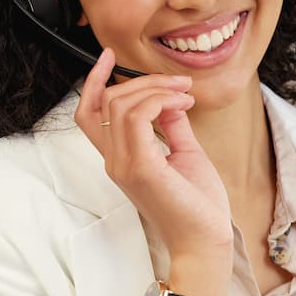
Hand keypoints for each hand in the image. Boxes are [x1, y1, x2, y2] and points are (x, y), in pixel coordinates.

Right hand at [74, 48, 230, 263]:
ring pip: (121, 104)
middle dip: (144, 81)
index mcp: (120, 158)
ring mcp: (124, 165)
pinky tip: (182, 105)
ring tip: (186, 95)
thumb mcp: (185, 154)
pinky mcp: (141, 168)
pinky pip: (137, 117)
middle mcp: (115, 161)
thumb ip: (173, 126)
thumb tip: (170, 100)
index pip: (89, 113)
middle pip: (108, 101)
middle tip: (180, 84)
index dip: (94, 80)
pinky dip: (160, 101)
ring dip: (156, 89)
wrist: (206, 240)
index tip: (109, 56)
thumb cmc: (198, 206)